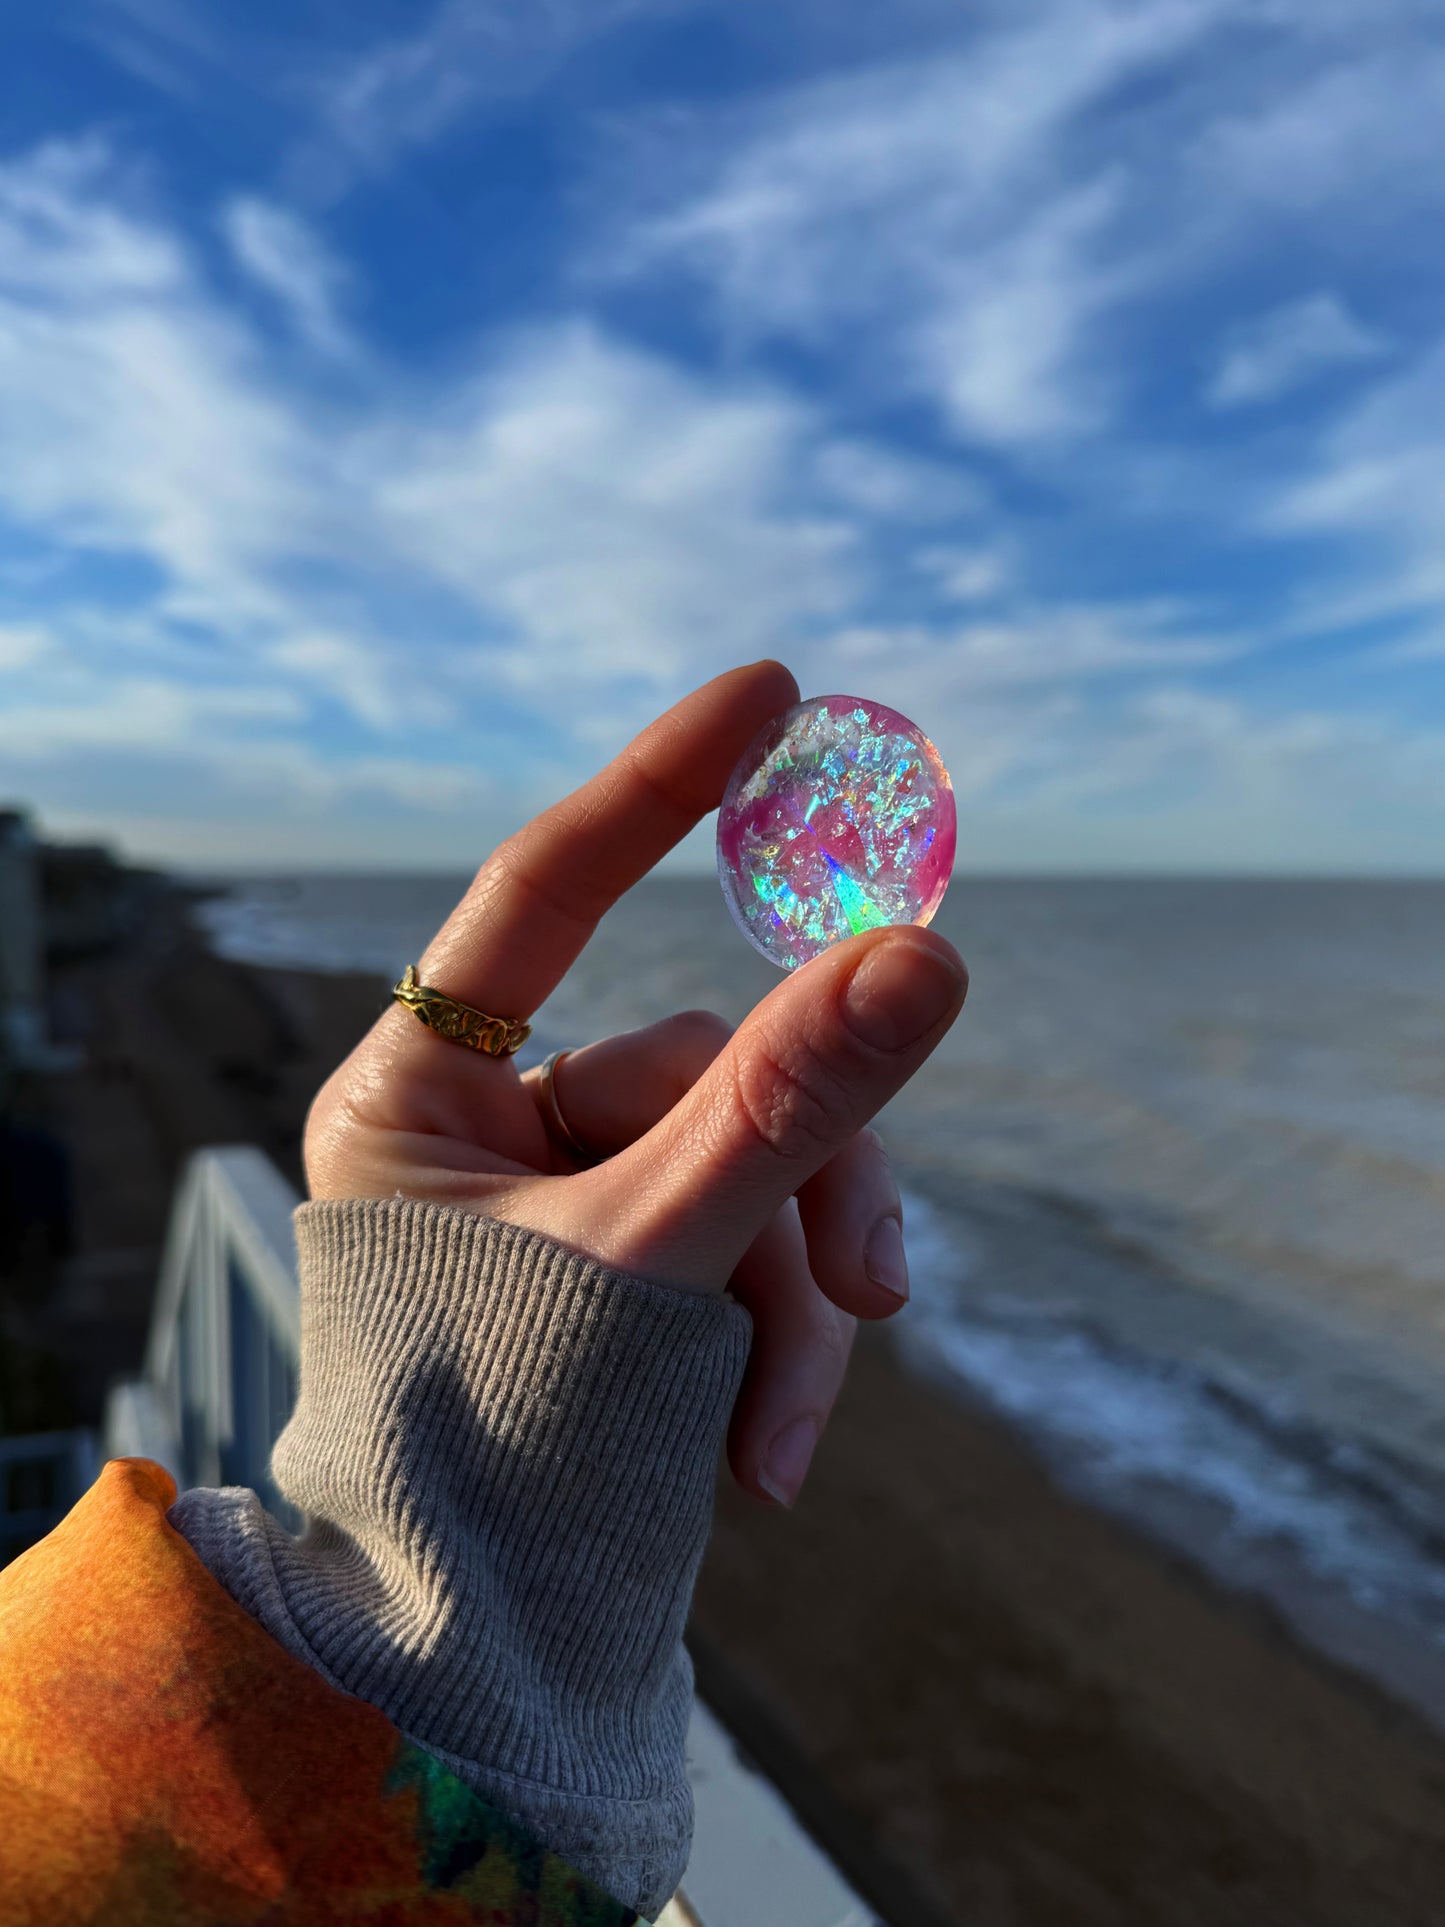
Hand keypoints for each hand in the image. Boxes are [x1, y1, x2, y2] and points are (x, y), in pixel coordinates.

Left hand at [304, 662, 967, 1506]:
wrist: (468, 1658)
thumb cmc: (495, 1457)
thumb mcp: (649, 1265)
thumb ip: (785, 1112)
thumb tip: (928, 952)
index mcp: (420, 1093)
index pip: (546, 889)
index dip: (658, 787)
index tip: (769, 691)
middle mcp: (491, 1125)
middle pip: (702, 1070)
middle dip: (791, 1194)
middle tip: (866, 1301)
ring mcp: (568, 1198)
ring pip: (748, 1165)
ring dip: (794, 1296)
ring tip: (781, 1444)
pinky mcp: (634, 1269)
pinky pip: (747, 1245)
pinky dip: (777, 1340)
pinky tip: (762, 1460)